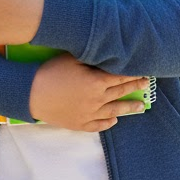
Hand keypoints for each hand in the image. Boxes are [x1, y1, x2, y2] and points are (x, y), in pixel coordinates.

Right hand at [29, 53, 149, 130]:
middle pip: (120, 92)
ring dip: (129, 107)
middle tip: (147, 84)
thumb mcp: (72, 58)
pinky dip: (108, 122)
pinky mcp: (80, 124)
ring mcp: (90, 114)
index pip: (120, 76)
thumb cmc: (51, 72)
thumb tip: (107, 54)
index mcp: (97, 82)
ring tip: (140, 106)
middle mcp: (98, 100)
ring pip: (114, 111)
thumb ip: (92, 57)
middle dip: (135, 87)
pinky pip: (99, 125)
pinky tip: (114, 119)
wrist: (31, 94)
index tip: (144, 69)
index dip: (133, 73)